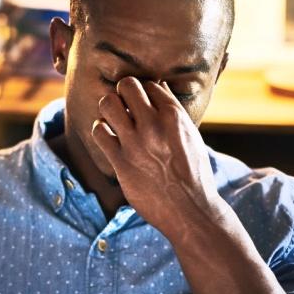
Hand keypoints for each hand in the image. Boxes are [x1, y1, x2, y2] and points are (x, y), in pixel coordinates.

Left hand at [91, 77, 222, 237]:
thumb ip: (173, 111)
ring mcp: (136, 143)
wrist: (190, 210)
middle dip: (124, 92)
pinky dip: (101, 130)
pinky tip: (109, 137)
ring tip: (115, 119)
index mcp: (175, 117)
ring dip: (109, 108)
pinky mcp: (121, 162)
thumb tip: (158, 86)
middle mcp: (154, 125)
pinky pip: (99, 131)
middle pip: (127, 85)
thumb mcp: (192, 136)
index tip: (144, 104)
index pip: (150, 84)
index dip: (145, 92)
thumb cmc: (193, 173)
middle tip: (126, 106)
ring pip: (108, 104)